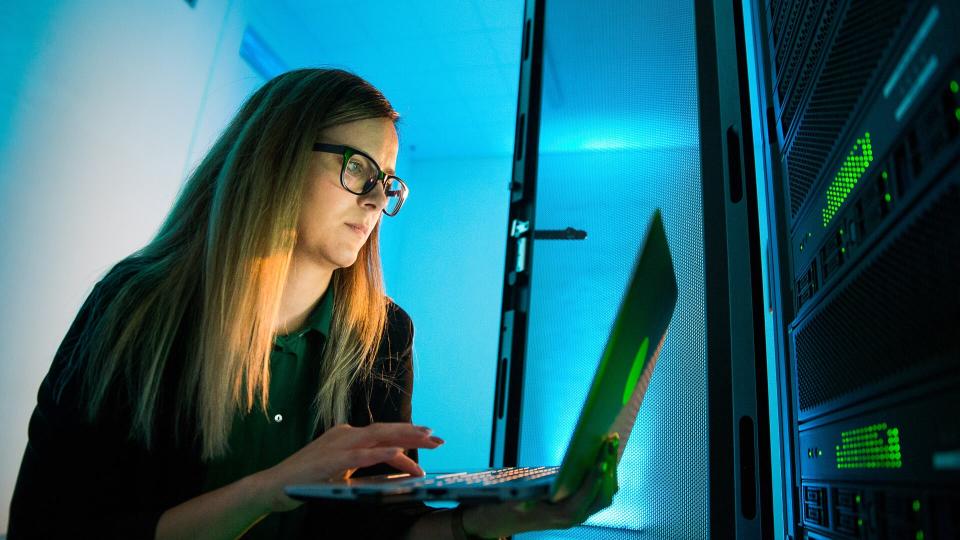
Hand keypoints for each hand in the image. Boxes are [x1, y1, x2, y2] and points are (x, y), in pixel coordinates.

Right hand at [255, 422, 443, 512]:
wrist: (272, 487)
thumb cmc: (306, 480)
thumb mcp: (341, 470)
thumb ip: (363, 466)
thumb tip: (393, 469)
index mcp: (347, 436)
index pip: (383, 434)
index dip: (408, 435)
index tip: (429, 439)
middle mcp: (344, 435)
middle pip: (386, 430)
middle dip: (414, 432)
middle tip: (438, 438)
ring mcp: (337, 446)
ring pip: (378, 437)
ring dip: (404, 437)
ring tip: (426, 439)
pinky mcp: (330, 461)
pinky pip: (360, 455)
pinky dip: (381, 452)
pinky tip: (398, 452)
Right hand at [462, 434, 619, 537]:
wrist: (511, 517)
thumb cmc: (513, 504)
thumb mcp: (516, 499)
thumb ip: (525, 501)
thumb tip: (530, 499)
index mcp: (563, 516)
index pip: (586, 498)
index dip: (595, 480)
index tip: (601, 462)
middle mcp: (577, 516)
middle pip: (604, 494)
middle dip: (609, 467)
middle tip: (610, 441)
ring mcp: (582, 511)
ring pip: (606, 492)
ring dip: (611, 468)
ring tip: (611, 443)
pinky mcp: (582, 504)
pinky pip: (601, 490)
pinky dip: (605, 472)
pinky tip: (605, 454)